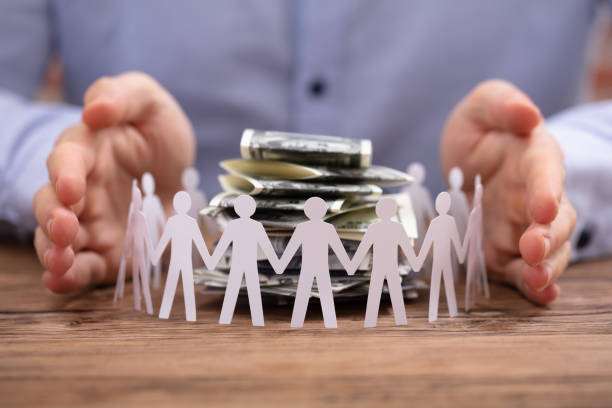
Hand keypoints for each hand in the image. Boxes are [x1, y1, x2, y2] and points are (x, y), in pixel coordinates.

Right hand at [33, 72, 194, 292]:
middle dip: (52, 217)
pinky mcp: (108, 252)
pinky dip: (69, 277)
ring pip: (58, 240)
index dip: (65, 173)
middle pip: (51, 204)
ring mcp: (91, 223)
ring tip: (59, 262)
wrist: (181, 169)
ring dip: (54, 251)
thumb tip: (94, 110)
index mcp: (86, 150)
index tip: (72, 187)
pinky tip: (59, 281)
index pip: (67, 160)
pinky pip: (84, 267)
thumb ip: (121, 96)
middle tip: (64, 227)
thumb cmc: (157, 129)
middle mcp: (81, 190)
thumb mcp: (148, 102)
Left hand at [441, 80, 575, 304]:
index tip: (543, 206)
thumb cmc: (481, 130)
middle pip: (556, 219)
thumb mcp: (483, 106)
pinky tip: (539, 295)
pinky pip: (525, 270)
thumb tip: (528, 115)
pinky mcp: (506, 249)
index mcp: (534, 157)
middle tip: (532, 249)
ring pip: (549, 250)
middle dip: (548, 236)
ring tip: (537, 281)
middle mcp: (536, 196)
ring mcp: (524, 226)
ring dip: (546, 267)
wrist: (468, 159)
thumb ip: (503, 105)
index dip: (547, 190)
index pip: (546, 173)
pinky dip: (534, 285)